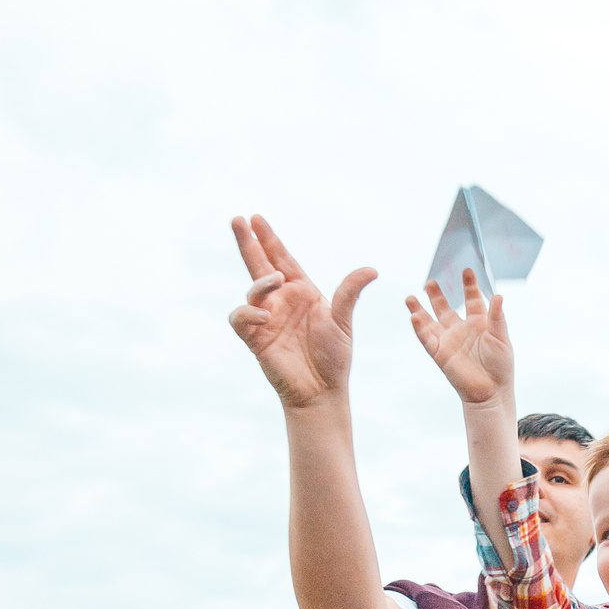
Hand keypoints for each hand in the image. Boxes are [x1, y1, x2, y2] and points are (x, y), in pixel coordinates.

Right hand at [228, 216, 375, 407]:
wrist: (321, 390)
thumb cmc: (334, 357)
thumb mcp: (343, 321)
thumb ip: (350, 292)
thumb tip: (372, 269)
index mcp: (302, 291)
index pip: (281, 259)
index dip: (269, 239)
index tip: (256, 218)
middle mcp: (281, 300)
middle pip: (259, 265)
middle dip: (247, 243)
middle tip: (237, 220)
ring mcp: (266, 318)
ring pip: (252, 289)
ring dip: (261, 281)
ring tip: (276, 280)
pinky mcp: (255, 338)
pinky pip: (241, 318)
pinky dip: (249, 312)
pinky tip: (265, 315)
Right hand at [405, 269, 512, 405]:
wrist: (491, 391)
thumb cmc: (500, 366)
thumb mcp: (502, 338)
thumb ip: (498, 317)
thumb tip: (498, 296)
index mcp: (479, 323)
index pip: (472, 299)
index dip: (469, 285)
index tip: (467, 270)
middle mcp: (461, 329)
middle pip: (445, 308)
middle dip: (437, 295)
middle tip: (430, 282)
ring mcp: (449, 340)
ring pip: (430, 321)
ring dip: (420, 310)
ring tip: (410, 298)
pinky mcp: (440, 353)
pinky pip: (427, 338)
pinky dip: (419, 328)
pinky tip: (414, 316)